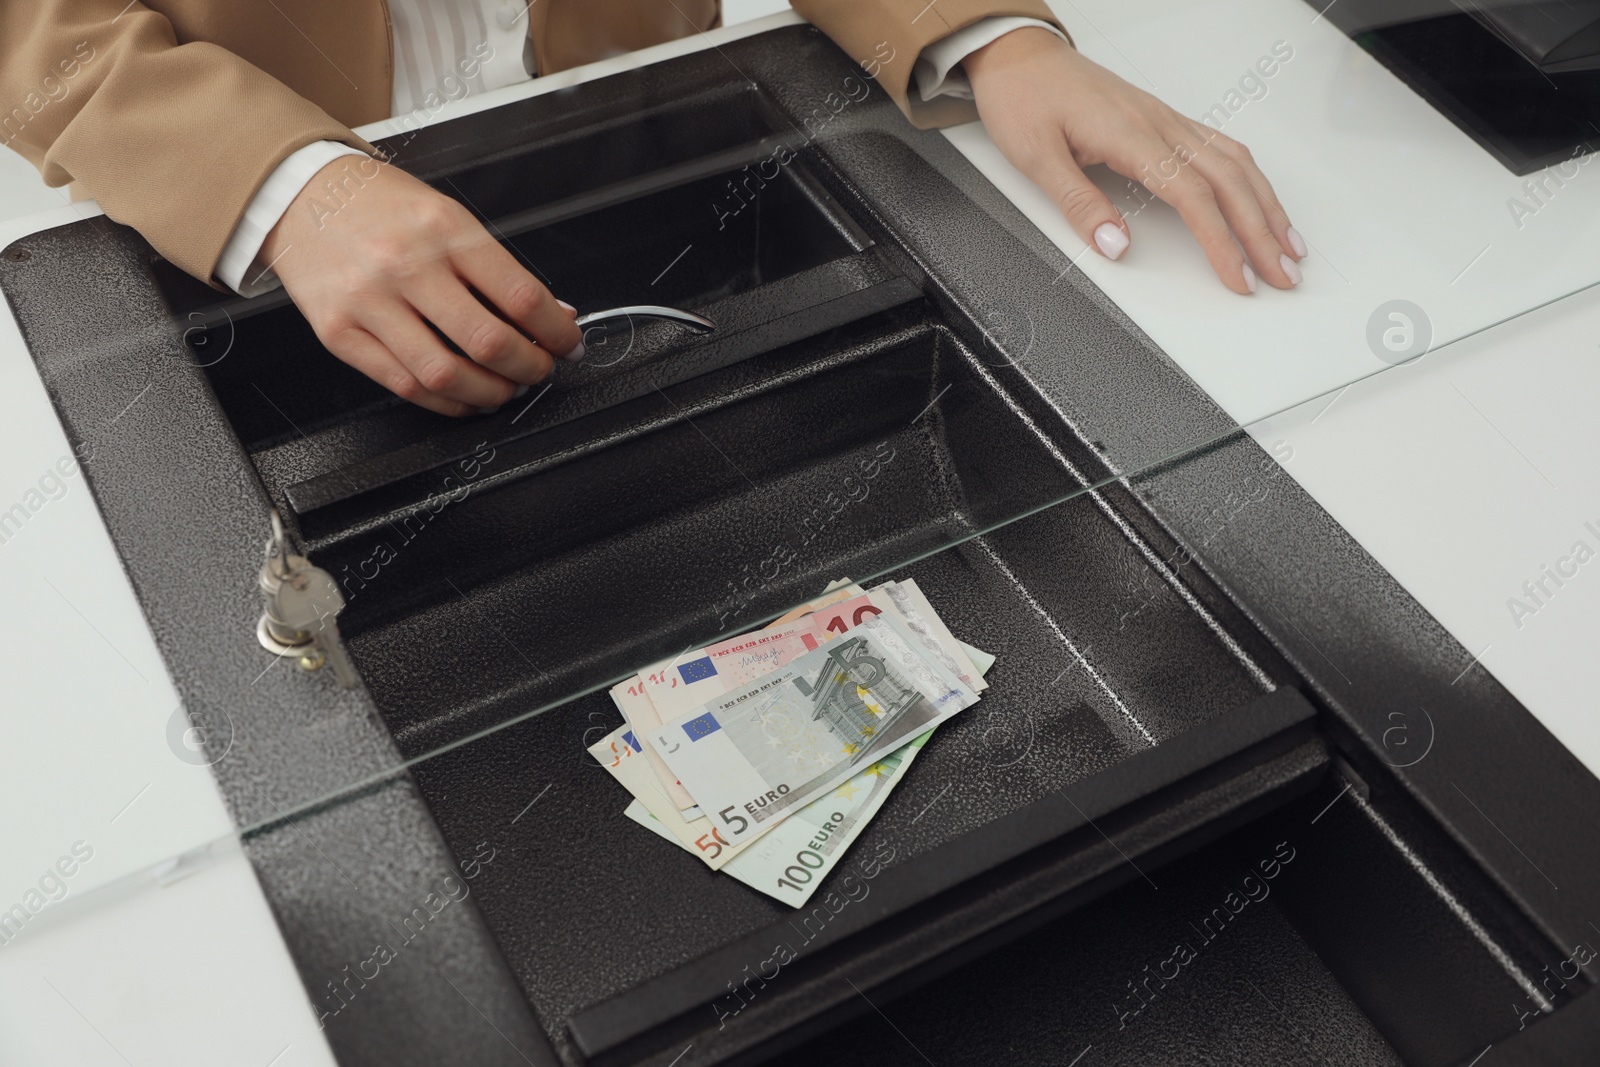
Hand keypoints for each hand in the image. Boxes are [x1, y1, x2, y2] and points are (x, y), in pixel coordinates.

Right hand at [260, 155, 583, 414]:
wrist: (300, 194)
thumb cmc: (379, 206)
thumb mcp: (447, 217)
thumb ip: (497, 268)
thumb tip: (551, 315)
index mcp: (444, 230)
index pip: (521, 296)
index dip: (557, 332)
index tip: (568, 343)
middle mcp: (406, 265)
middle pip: (488, 341)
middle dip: (530, 368)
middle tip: (539, 369)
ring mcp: (369, 302)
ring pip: (445, 375)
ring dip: (490, 393)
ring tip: (504, 388)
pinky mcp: (340, 333)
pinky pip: (403, 385)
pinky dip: (446, 403)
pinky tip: (464, 397)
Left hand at [964, 28, 1304, 293]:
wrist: (1020, 55)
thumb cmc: (1025, 98)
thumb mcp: (1036, 158)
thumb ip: (1078, 203)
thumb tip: (1115, 244)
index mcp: (1132, 136)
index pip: (1193, 197)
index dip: (1221, 242)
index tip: (1238, 277)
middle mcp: (1160, 124)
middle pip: (1229, 182)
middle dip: (1262, 232)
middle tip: (1282, 275)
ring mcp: (1166, 119)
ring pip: (1235, 162)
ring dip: (1266, 205)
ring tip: (1286, 243)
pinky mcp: (1164, 119)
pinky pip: (1221, 147)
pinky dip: (1250, 178)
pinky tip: (1259, 197)